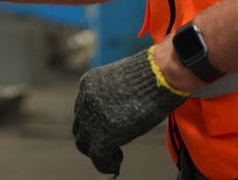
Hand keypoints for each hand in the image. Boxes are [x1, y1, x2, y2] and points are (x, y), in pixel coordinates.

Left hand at [73, 48, 187, 175]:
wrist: (157, 76)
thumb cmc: (150, 74)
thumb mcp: (123, 80)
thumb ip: (115, 93)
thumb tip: (122, 107)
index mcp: (89, 83)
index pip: (83, 108)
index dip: (94, 121)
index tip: (107, 127)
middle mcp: (85, 99)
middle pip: (80, 125)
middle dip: (91, 137)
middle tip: (108, 145)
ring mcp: (92, 117)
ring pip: (84, 142)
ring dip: (97, 151)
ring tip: (115, 155)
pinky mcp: (102, 134)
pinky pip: (97, 156)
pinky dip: (105, 164)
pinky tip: (116, 164)